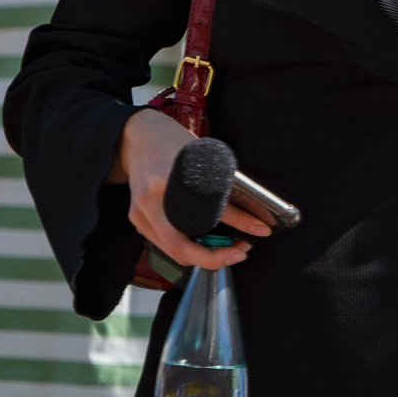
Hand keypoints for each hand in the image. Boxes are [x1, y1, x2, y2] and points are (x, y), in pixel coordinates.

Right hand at [120, 110, 267, 270]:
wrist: (139, 138)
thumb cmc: (174, 144)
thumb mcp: (203, 157)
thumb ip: (222, 183)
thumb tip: (255, 209)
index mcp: (169, 180)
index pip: (208, 212)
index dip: (239, 223)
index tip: (260, 229)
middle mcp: (151, 201)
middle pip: (181, 247)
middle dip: (215, 257)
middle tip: (241, 250)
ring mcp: (140, 213)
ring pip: (173, 251)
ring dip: (202, 256)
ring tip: (229, 247)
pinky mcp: (137, 219)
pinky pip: (164, 243)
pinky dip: (187, 247)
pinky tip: (205, 241)